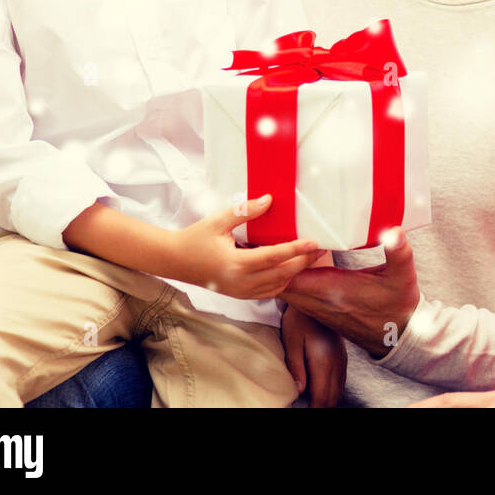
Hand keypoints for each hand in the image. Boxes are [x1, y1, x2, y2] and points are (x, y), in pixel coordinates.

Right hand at [170, 195, 322, 298]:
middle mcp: (240, 282)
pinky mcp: (240, 294)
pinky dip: (282, 281)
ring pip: (277, 286)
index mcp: (236, 264)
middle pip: (281, 274)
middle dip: (303, 261)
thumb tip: (268, 200)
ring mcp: (240, 291)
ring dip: (295, 272)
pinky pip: (268, 292)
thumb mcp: (218, 221)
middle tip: (320, 249)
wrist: (174, 261)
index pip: (274, 257)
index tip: (314, 242)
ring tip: (309, 257)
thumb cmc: (194, 239)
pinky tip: (290, 269)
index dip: (296, 250)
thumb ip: (245, 211)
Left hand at [280, 229, 419, 357]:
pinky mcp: (318, 310)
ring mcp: (316, 308)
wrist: (396, 337)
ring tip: (269, 244)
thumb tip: (396, 231)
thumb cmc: (398, 305)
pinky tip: (286, 263)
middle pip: (279, 282)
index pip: (293, 276)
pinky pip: (292, 294)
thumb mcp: (403, 276)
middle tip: (264, 234)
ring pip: (283, 290)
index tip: (275, 236)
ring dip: (275, 270)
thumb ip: (399, 252)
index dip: (281, 258)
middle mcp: (319, 301)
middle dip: (270, 261)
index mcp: (334, 290)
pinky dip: (284, 280)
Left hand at [281, 306, 346, 406]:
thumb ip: (296, 366)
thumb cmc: (300, 319)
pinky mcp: (342, 356)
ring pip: (338, 390)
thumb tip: (299, 390)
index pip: (322, 396)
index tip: (305, 410)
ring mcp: (341, 359)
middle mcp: (336, 363)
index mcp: (324, 361)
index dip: (314, 408)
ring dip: (328, 400)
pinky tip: (323, 391)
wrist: (320, 297)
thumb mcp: (291, 341)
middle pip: (332, 396)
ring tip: (314, 404)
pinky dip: (333, 391)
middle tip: (308, 408)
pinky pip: (341, 380)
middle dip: (321, 406)